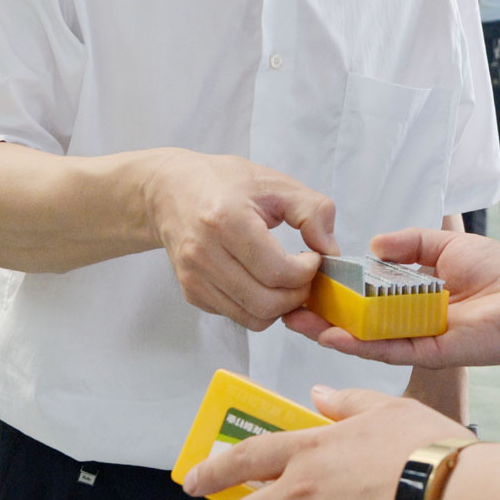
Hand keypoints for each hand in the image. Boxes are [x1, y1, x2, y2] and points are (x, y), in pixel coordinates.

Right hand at [144, 149, 337, 330]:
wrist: (169, 189)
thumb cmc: (224, 182)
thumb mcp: (275, 183)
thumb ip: (312, 212)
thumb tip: (331, 251)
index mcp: (225, 220)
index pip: (278, 271)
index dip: (307, 272)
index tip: (312, 257)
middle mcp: (203, 253)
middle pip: (266, 303)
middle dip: (297, 295)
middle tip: (305, 275)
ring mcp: (193, 277)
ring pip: (252, 318)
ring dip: (279, 306)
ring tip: (286, 280)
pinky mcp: (190, 292)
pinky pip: (236, 315)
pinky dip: (257, 306)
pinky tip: (260, 280)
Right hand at [285, 227, 499, 365]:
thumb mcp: (446, 245)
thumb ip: (410, 243)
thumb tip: (373, 243)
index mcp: (414, 295)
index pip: (367, 294)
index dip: (338, 289)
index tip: (308, 279)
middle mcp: (411, 320)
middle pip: (358, 320)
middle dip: (322, 315)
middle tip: (288, 306)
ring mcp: (418, 339)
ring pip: (365, 339)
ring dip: (331, 332)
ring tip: (297, 322)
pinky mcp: (430, 353)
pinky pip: (388, 350)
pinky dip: (360, 345)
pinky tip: (333, 337)